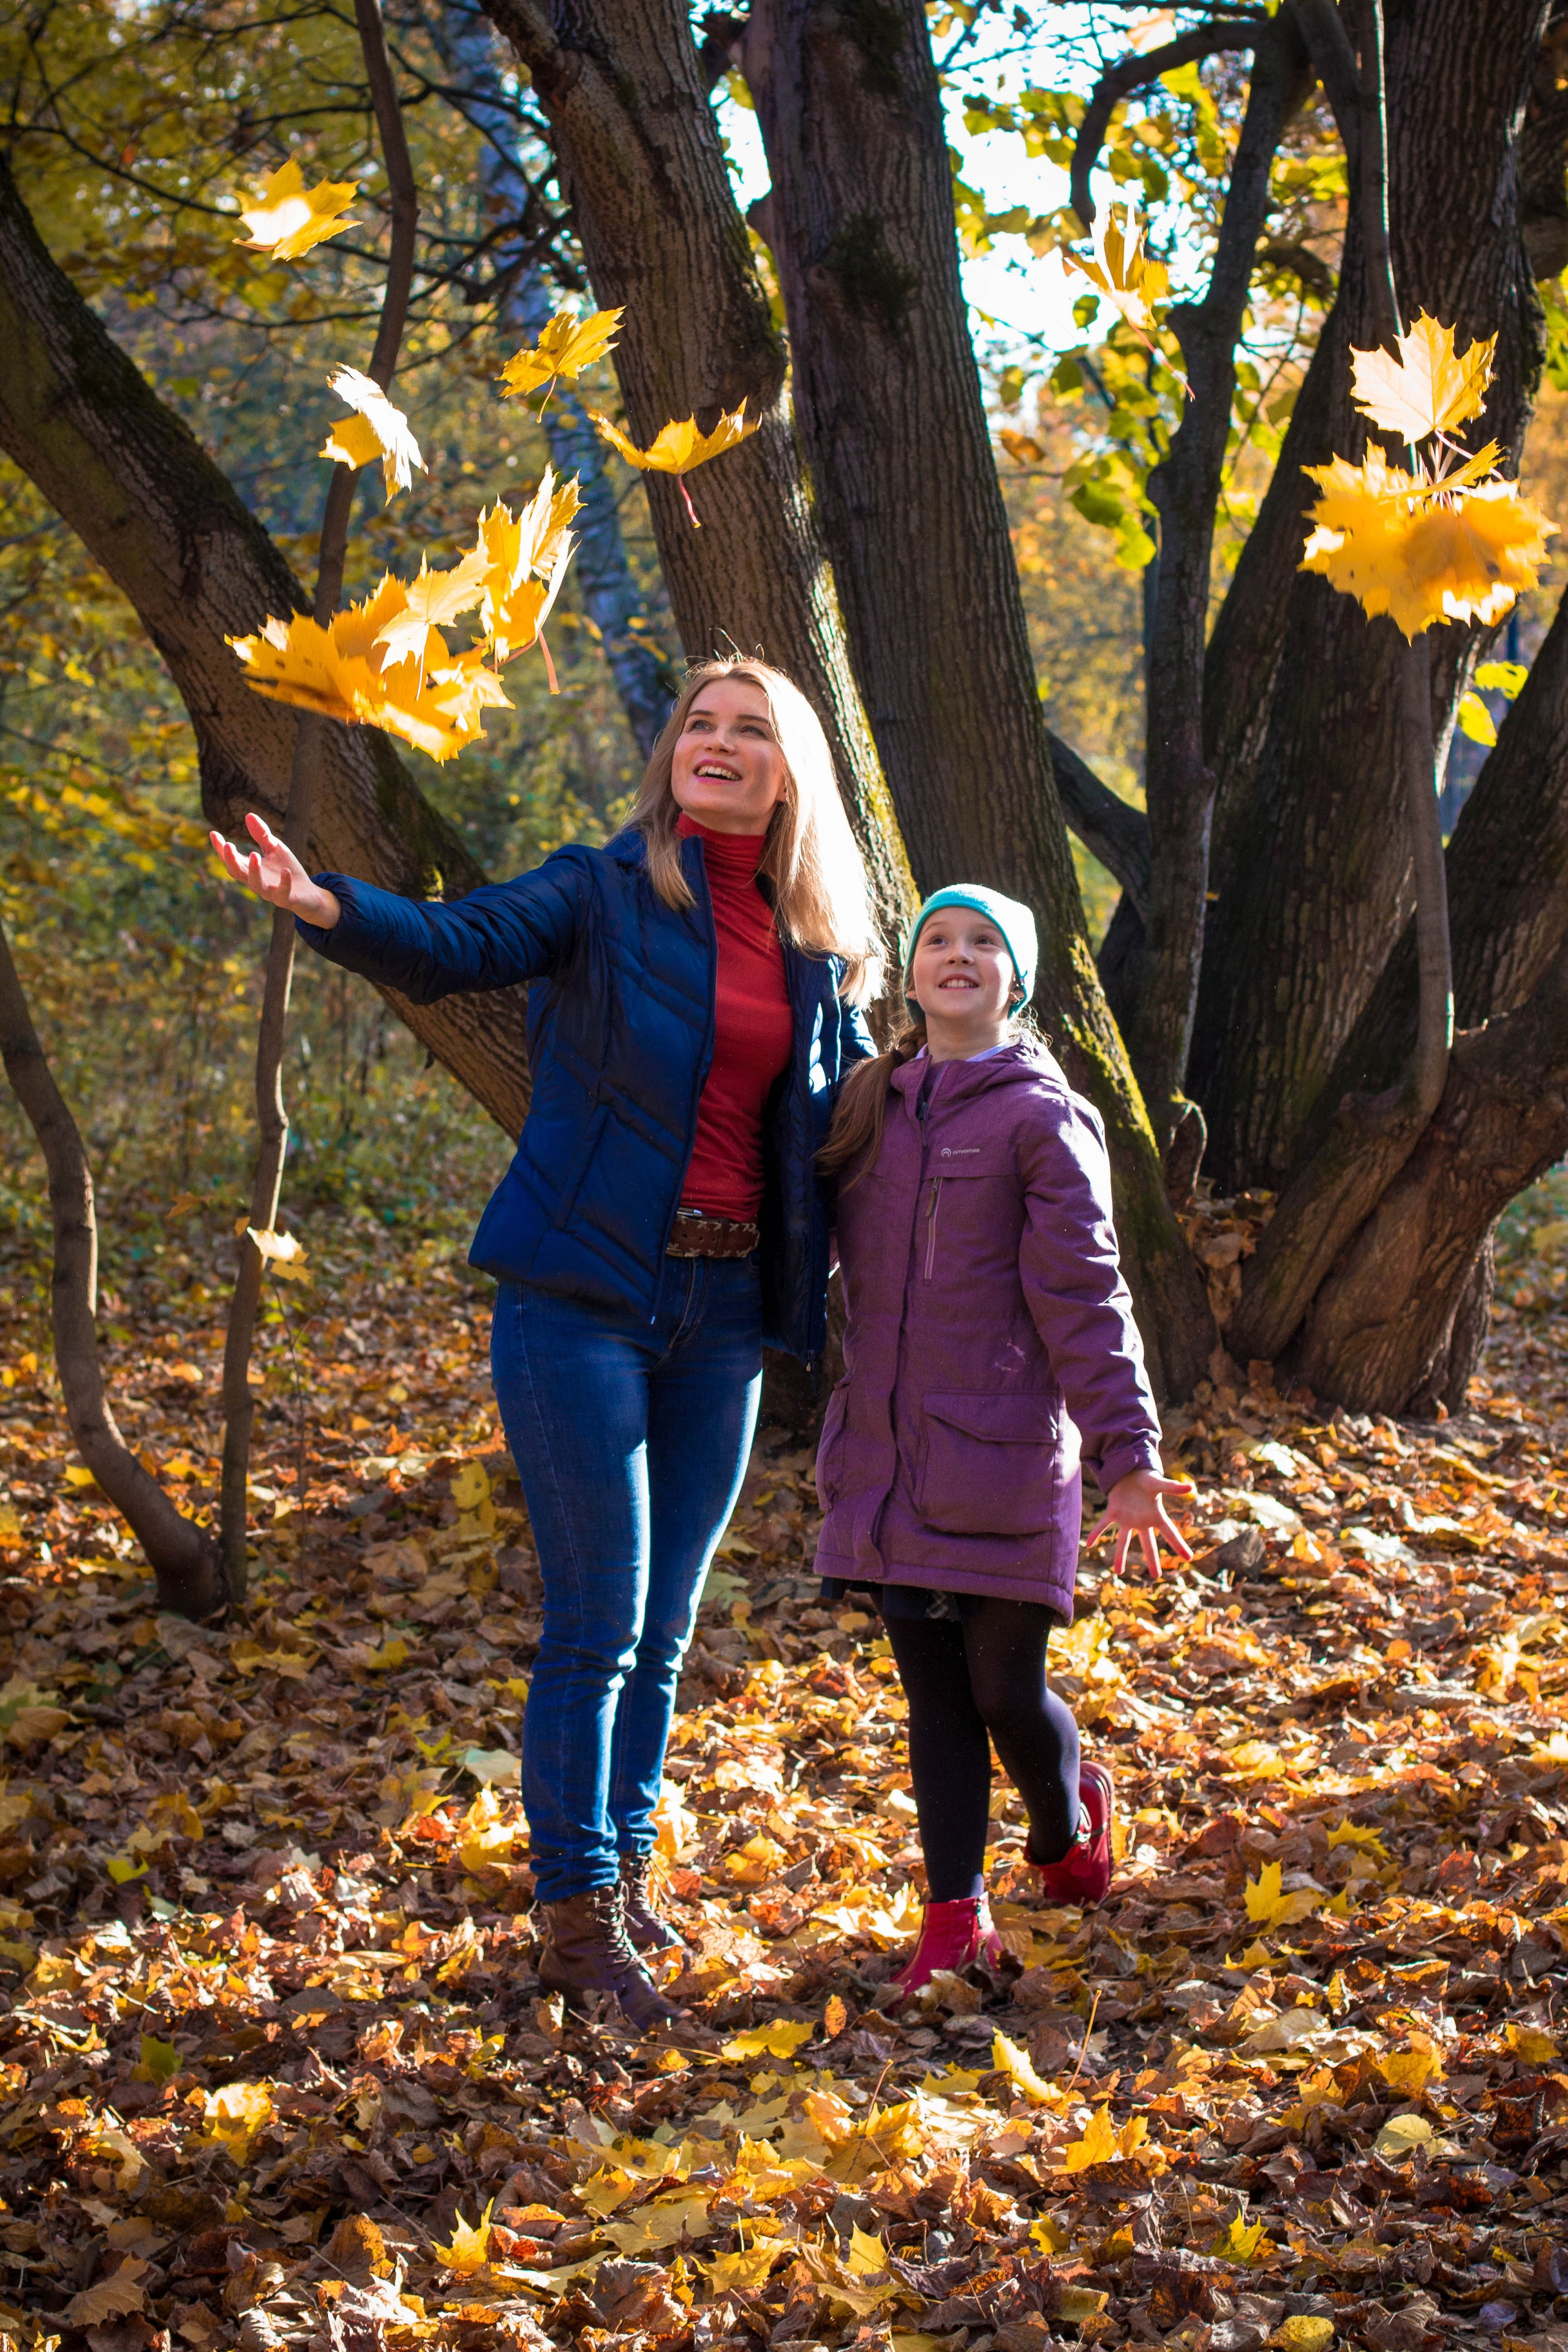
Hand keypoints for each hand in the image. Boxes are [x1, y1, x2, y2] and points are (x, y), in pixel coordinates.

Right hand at [209, 811, 340, 928]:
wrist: (308, 893)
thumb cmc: (287, 869)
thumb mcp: (274, 848)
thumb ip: (261, 835)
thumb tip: (248, 815)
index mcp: (250, 868)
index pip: (231, 859)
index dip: (221, 848)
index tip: (213, 834)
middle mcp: (255, 881)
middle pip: (237, 872)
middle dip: (231, 860)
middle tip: (228, 846)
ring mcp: (269, 891)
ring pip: (255, 884)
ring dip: (254, 871)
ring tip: (254, 855)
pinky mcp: (285, 898)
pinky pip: (282, 893)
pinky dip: (283, 882)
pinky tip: (285, 871)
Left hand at [1088, 1467, 1194, 1577]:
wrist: (1130, 1472)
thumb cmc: (1147, 1479)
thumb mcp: (1159, 1483)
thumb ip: (1173, 1487)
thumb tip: (1191, 1487)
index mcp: (1156, 1516)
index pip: (1170, 1533)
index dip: (1179, 1544)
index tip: (1189, 1558)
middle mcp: (1142, 1522)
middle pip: (1148, 1544)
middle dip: (1152, 1560)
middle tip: (1156, 1576)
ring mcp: (1127, 1519)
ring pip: (1123, 1540)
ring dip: (1120, 1555)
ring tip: (1118, 1572)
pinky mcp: (1113, 1512)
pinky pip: (1103, 1524)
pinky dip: (1096, 1533)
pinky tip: (1088, 1544)